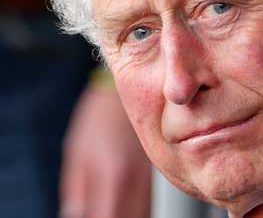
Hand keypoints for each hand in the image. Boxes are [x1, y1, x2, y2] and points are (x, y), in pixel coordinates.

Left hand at [59, 82, 151, 217]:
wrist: (135, 87)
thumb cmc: (101, 117)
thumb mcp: (78, 151)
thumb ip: (76, 188)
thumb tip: (73, 214)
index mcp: (113, 176)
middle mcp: (137, 180)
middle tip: (101, 212)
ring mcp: (151, 176)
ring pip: (143, 212)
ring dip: (129, 215)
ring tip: (112, 209)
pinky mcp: (159, 172)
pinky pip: (150, 200)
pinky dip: (139, 208)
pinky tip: (128, 204)